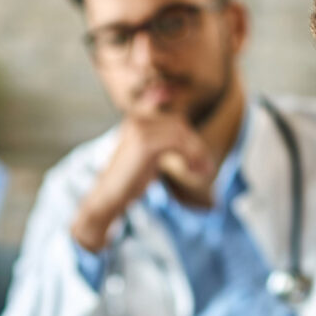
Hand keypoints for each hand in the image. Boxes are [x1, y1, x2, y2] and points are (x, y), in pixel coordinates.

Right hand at [71, 115, 213, 250]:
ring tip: (203, 171)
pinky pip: (177, 143)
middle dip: (196, 146)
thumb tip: (191, 141)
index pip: (174, 120)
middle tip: (206, 167)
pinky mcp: (144, 143)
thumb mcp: (149, 157)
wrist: (109, 196)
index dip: (190, 138)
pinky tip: (193, 171)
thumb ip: (165, 144)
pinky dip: (190, 157)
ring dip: (196, 153)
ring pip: (180, 134)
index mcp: (137, 118)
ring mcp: (139, 129)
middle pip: (179, 124)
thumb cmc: (129, 181)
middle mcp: (137, 119)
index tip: (200, 159)